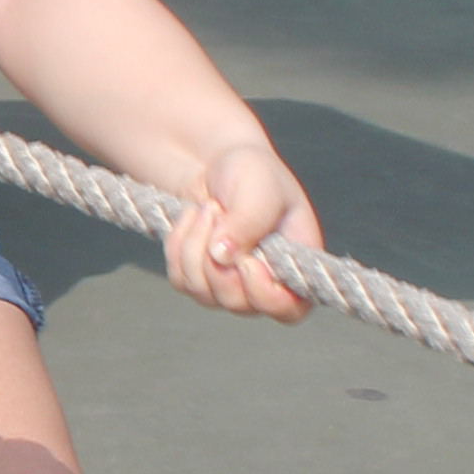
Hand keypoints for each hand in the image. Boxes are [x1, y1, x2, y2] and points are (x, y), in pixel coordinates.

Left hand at [160, 137, 319, 323]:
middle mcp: (265, 282)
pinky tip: (190, 217)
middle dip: (218, 258)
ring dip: (195, 244)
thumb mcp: (259, 188)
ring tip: (207, 207)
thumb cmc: (252, 172)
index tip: (247, 260)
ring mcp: (230, 284)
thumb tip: (221, 257)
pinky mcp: (200, 279)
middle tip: (216, 211)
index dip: (264, 294)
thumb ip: (248, 222)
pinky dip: (178, 245)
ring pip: (203, 292)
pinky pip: (181, 279)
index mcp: (294, 264)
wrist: (216, 164)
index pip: (290, 309)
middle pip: (237, 303)